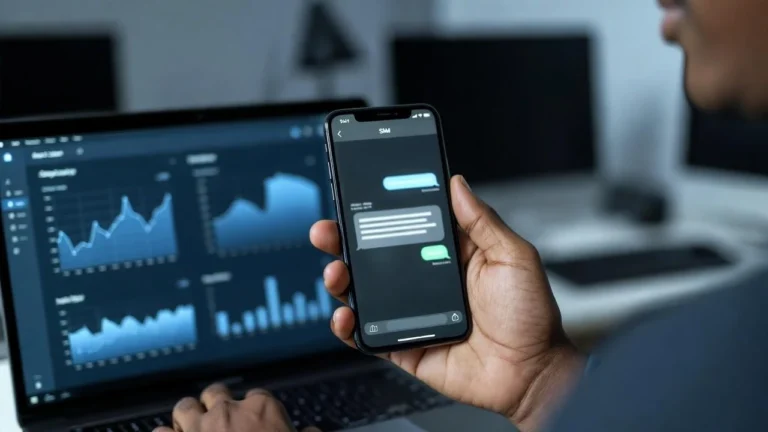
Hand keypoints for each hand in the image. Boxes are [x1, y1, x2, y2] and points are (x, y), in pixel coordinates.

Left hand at [154, 383, 318, 431]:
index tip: (256, 422)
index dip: (255, 410)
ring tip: (191, 427)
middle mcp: (228, 411)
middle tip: (219, 419)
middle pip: (216, 393)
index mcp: (262, 409)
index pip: (258, 396)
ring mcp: (199, 427)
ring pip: (185, 407)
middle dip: (216, 404)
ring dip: (188, 416)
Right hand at [310, 175, 584, 431]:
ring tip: (336, 272)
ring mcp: (410, 313)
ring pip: (362, 292)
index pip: (402, 225)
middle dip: (343, 241)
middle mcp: (424, 280)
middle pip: (372, 256)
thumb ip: (482, 221)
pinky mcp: (404, 345)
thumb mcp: (512, 257)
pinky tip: (346, 316)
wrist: (532, 373)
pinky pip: (367, 335)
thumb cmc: (530, 316)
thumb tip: (457, 183)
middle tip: (327, 231)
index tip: (355, 196)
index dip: (377, 212)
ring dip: (340, 280)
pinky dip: (348, 327)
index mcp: (447, 254)